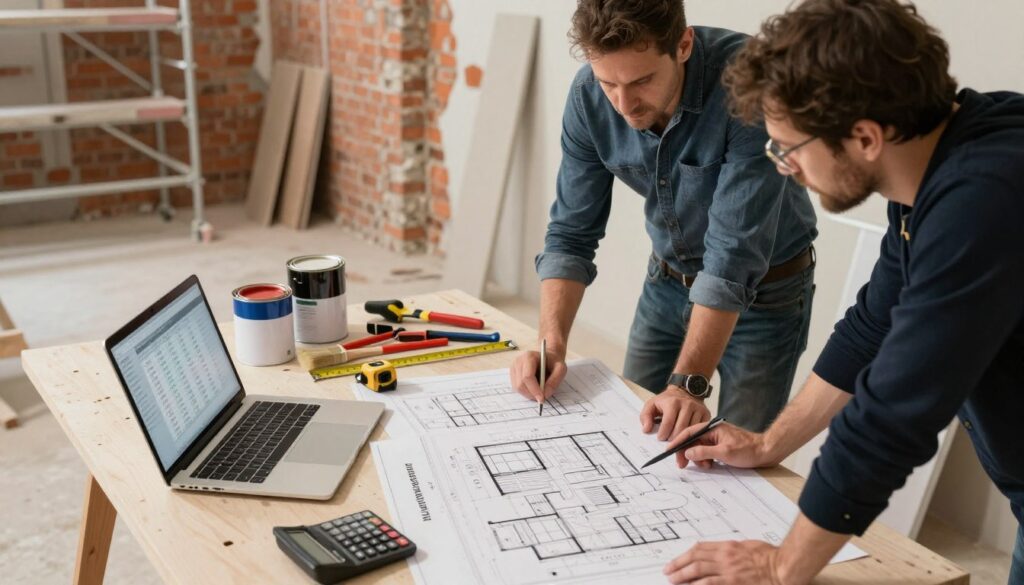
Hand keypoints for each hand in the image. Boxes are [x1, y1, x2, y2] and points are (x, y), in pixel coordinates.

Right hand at [509, 347, 565, 402]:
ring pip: (518, 388)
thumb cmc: (554, 362)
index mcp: (529, 357)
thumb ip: (554, 381)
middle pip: (520, 384)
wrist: (548, 358)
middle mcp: (518, 362)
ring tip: (540, 390)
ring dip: (529, 394)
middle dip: (531, 394)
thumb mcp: (561, 369)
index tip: (542, 399)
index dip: (534, 389)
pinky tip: (534, 387)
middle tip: (542, 398)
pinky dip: (526, 392)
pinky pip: (517, 388)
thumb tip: (545, 394)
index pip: (527, 377)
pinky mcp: (513, 375)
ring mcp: (513, 368)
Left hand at [640, 387, 710, 440]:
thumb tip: (647, 429)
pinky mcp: (706, 414)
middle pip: (680, 429)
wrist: (684, 391)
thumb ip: (645, 417)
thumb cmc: (667, 401)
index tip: (660, 438)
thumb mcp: (652, 405)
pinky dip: (694, 436)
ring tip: (678, 442)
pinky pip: (700, 429)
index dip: (663, 434)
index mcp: (672, 402)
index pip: (668, 423)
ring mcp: (698, 409)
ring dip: (684, 439)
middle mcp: (687, 404)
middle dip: (673, 439)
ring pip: (691, 431)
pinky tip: (688, 438)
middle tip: (669, 443)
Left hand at [664, 540, 784, 584]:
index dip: (685, 555)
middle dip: (678, 564)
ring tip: (673, 580)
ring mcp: (727, 569)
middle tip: (668, 571)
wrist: (782, 566)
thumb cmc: (769, 556)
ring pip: (698, 570)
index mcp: (728, 546)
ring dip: (683, 575)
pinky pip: (710, 583)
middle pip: (695, 558)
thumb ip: (732, 550)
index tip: (676, 560)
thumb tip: (720, 553)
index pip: (700, 548)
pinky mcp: (732, 582)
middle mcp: (724, 556)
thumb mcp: (747, 546)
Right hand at [668, 420, 776, 469]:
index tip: (669, 450)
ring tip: (706, 466)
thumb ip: (704, 452)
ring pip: (699, 448)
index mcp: (712, 428)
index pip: (689, 432)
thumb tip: (688, 451)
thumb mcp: (724, 453)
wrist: (766, 451)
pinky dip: (706, 459)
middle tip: (682, 465)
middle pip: (692, 441)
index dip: (677, 441)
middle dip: (687, 453)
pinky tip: (711, 464)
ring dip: (699, 458)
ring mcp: (717, 438)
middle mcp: (713, 431)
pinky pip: (707, 451)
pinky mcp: (721, 445)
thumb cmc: (748, 450)